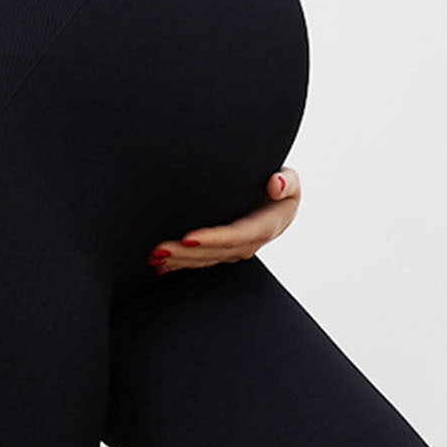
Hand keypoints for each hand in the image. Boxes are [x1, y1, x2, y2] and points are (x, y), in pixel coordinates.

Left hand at [147, 168, 301, 273]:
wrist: (282, 205)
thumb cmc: (282, 188)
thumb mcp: (290, 182)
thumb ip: (286, 181)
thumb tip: (275, 184)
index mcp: (264, 227)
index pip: (234, 235)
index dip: (211, 239)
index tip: (188, 238)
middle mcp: (248, 244)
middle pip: (213, 252)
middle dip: (186, 254)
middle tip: (159, 250)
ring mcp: (235, 251)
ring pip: (204, 260)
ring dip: (179, 261)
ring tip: (155, 257)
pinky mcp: (224, 252)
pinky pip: (202, 260)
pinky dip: (181, 264)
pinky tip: (161, 265)